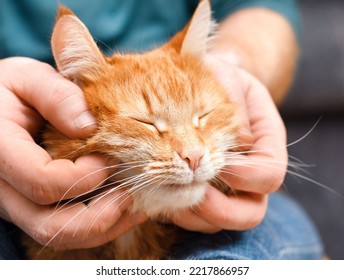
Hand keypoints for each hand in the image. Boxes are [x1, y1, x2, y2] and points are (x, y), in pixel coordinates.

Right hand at [0, 57, 145, 249]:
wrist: (0, 107)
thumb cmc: (13, 90)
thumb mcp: (29, 78)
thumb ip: (55, 95)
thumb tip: (89, 126)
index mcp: (0, 150)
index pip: (42, 180)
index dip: (83, 176)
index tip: (111, 158)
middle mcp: (4, 186)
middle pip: (48, 224)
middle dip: (98, 216)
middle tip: (130, 194)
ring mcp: (18, 201)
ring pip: (58, 235)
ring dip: (102, 227)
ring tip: (133, 205)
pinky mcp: (33, 205)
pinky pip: (63, 230)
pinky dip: (97, 226)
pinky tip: (122, 208)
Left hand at [171, 55, 287, 232]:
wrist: (203, 83)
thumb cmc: (214, 77)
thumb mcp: (225, 79)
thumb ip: (233, 107)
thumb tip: (239, 145)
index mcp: (265, 142)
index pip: (269, 174)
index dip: (247, 177)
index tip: (216, 161)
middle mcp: (249, 172)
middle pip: (250, 212)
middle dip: (221, 210)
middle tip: (192, 190)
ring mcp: (225, 187)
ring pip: (220, 221)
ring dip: (195, 215)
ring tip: (169, 192)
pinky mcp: (201, 191)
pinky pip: (195, 217)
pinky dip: (178, 213)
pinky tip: (158, 192)